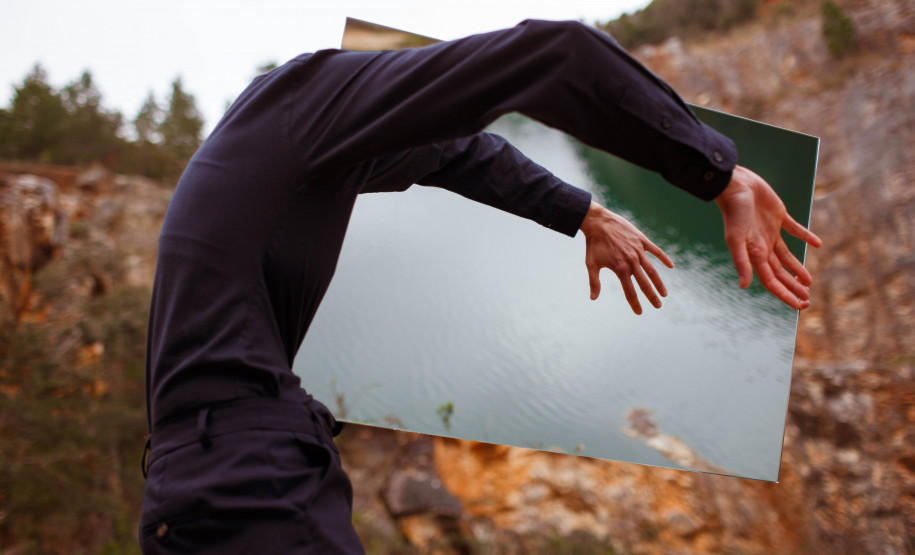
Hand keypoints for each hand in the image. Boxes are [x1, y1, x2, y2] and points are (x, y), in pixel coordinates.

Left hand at [580, 201, 673, 314]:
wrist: (598, 222)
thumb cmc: (593, 244)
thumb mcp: (591, 264)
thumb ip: (594, 282)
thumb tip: (593, 298)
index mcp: (620, 269)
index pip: (630, 291)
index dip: (635, 303)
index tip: (639, 312)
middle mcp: (631, 261)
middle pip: (644, 283)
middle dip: (652, 296)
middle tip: (658, 306)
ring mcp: (638, 250)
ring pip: (652, 270)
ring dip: (659, 283)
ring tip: (665, 293)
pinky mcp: (642, 240)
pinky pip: (656, 251)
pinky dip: (664, 258)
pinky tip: (671, 266)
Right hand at [714, 165, 822, 309]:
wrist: (736, 185)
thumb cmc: (734, 212)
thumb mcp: (736, 239)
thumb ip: (741, 261)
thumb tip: (744, 286)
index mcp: (754, 254)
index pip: (771, 281)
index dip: (785, 294)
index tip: (798, 306)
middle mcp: (762, 246)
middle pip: (780, 273)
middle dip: (792, 287)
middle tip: (806, 300)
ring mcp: (771, 232)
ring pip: (787, 256)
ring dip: (798, 269)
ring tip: (809, 282)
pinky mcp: (779, 216)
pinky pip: (795, 230)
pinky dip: (806, 237)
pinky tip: (817, 244)